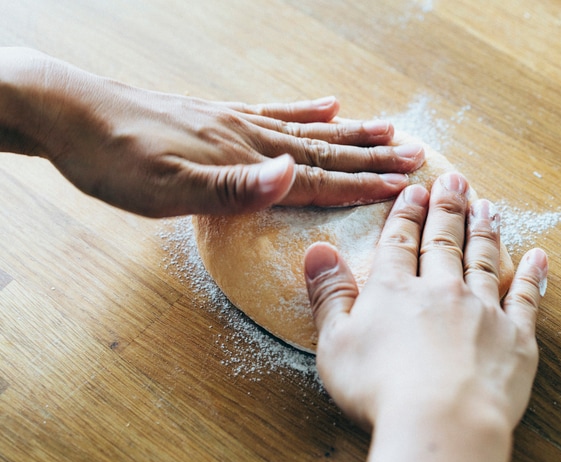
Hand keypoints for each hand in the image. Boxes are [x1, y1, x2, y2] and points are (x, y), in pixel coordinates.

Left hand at [0, 48, 423, 216]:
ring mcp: (237, 121)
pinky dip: (306, 109)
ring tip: (387, 127)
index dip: (363, 183)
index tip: (404, 183)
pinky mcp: (220, 114)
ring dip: (351, 132)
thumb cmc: (116, 161)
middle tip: (416, 156)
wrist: (72, 114)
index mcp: (244, 160)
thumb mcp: (166, 189)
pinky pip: (275, 110)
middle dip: (373, 157)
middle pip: (324, 150)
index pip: (318, 176)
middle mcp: (250, 136)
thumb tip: (293, 174)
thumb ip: (234, 187)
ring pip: (309, 128)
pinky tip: (327, 103)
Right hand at [304, 173, 548, 461]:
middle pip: (444, 240)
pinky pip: (527, 297)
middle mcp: (441, 289)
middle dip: (448, 208)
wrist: (443, 420)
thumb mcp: (334, 342)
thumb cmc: (380, 388)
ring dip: (485, 230)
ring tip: (487, 206)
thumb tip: (316, 250)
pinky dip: (533, 274)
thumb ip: (328, 293)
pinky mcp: (515, 336)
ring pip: (484, 259)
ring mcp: (482, 309)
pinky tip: (539, 255)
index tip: (415, 191)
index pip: (400, 242)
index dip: (406, 214)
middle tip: (455, 180)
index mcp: (395, 291)